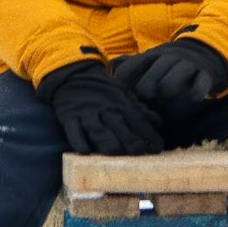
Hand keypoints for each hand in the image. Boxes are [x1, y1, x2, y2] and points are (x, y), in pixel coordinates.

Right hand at [37, 62, 164, 154]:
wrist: (74, 74)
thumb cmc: (103, 91)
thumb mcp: (124, 95)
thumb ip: (140, 110)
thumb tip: (158, 123)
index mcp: (121, 105)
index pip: (137, 121)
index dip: (148, 135)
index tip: (157, 149)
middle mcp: (105, 110)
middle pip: (118, 126)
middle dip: (128, 139)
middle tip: (138, 152)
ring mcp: (86, 113)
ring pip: (97, 129)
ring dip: (106, 140)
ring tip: (113, 152)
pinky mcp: (69, 117)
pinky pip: (73, 130)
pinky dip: (78, 140)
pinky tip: (84, 151)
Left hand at [112, 39, 227, 104]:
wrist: (205, 53)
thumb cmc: (169, 63)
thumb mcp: (149, 60)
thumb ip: (128, 65)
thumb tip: (105, 69)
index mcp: (151, 56)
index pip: (132, 67)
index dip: (123, 82)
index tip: (118, 97)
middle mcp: (167, 59)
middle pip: (151, 77)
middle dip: (145, 90)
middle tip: (145, 102)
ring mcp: (186, 66)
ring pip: (172, 81)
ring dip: (168, 89)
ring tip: (166, 96)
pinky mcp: (205, 74)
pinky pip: (200, 84)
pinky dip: (197, 92)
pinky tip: (194, 98)